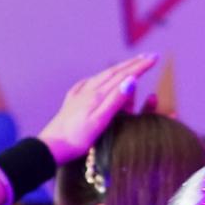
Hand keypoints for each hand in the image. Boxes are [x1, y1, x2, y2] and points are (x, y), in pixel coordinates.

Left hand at [38, 54, 157, 164]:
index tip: (155, 58)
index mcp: (98, 95)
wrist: (50, 148)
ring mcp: (78, 96)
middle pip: (113, 72)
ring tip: (128, 64)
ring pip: (101, 76)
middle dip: (132, 63)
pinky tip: (95, 79)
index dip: (140, 67)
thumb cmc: (77, 138)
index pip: (124, 76)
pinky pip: (86, 84)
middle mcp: (88, 91)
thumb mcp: (100, 121)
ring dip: (118, 68)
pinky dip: (97, 78)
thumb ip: (116, 100)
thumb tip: (131, 79)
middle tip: (148, 56)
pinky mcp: (71, 103)